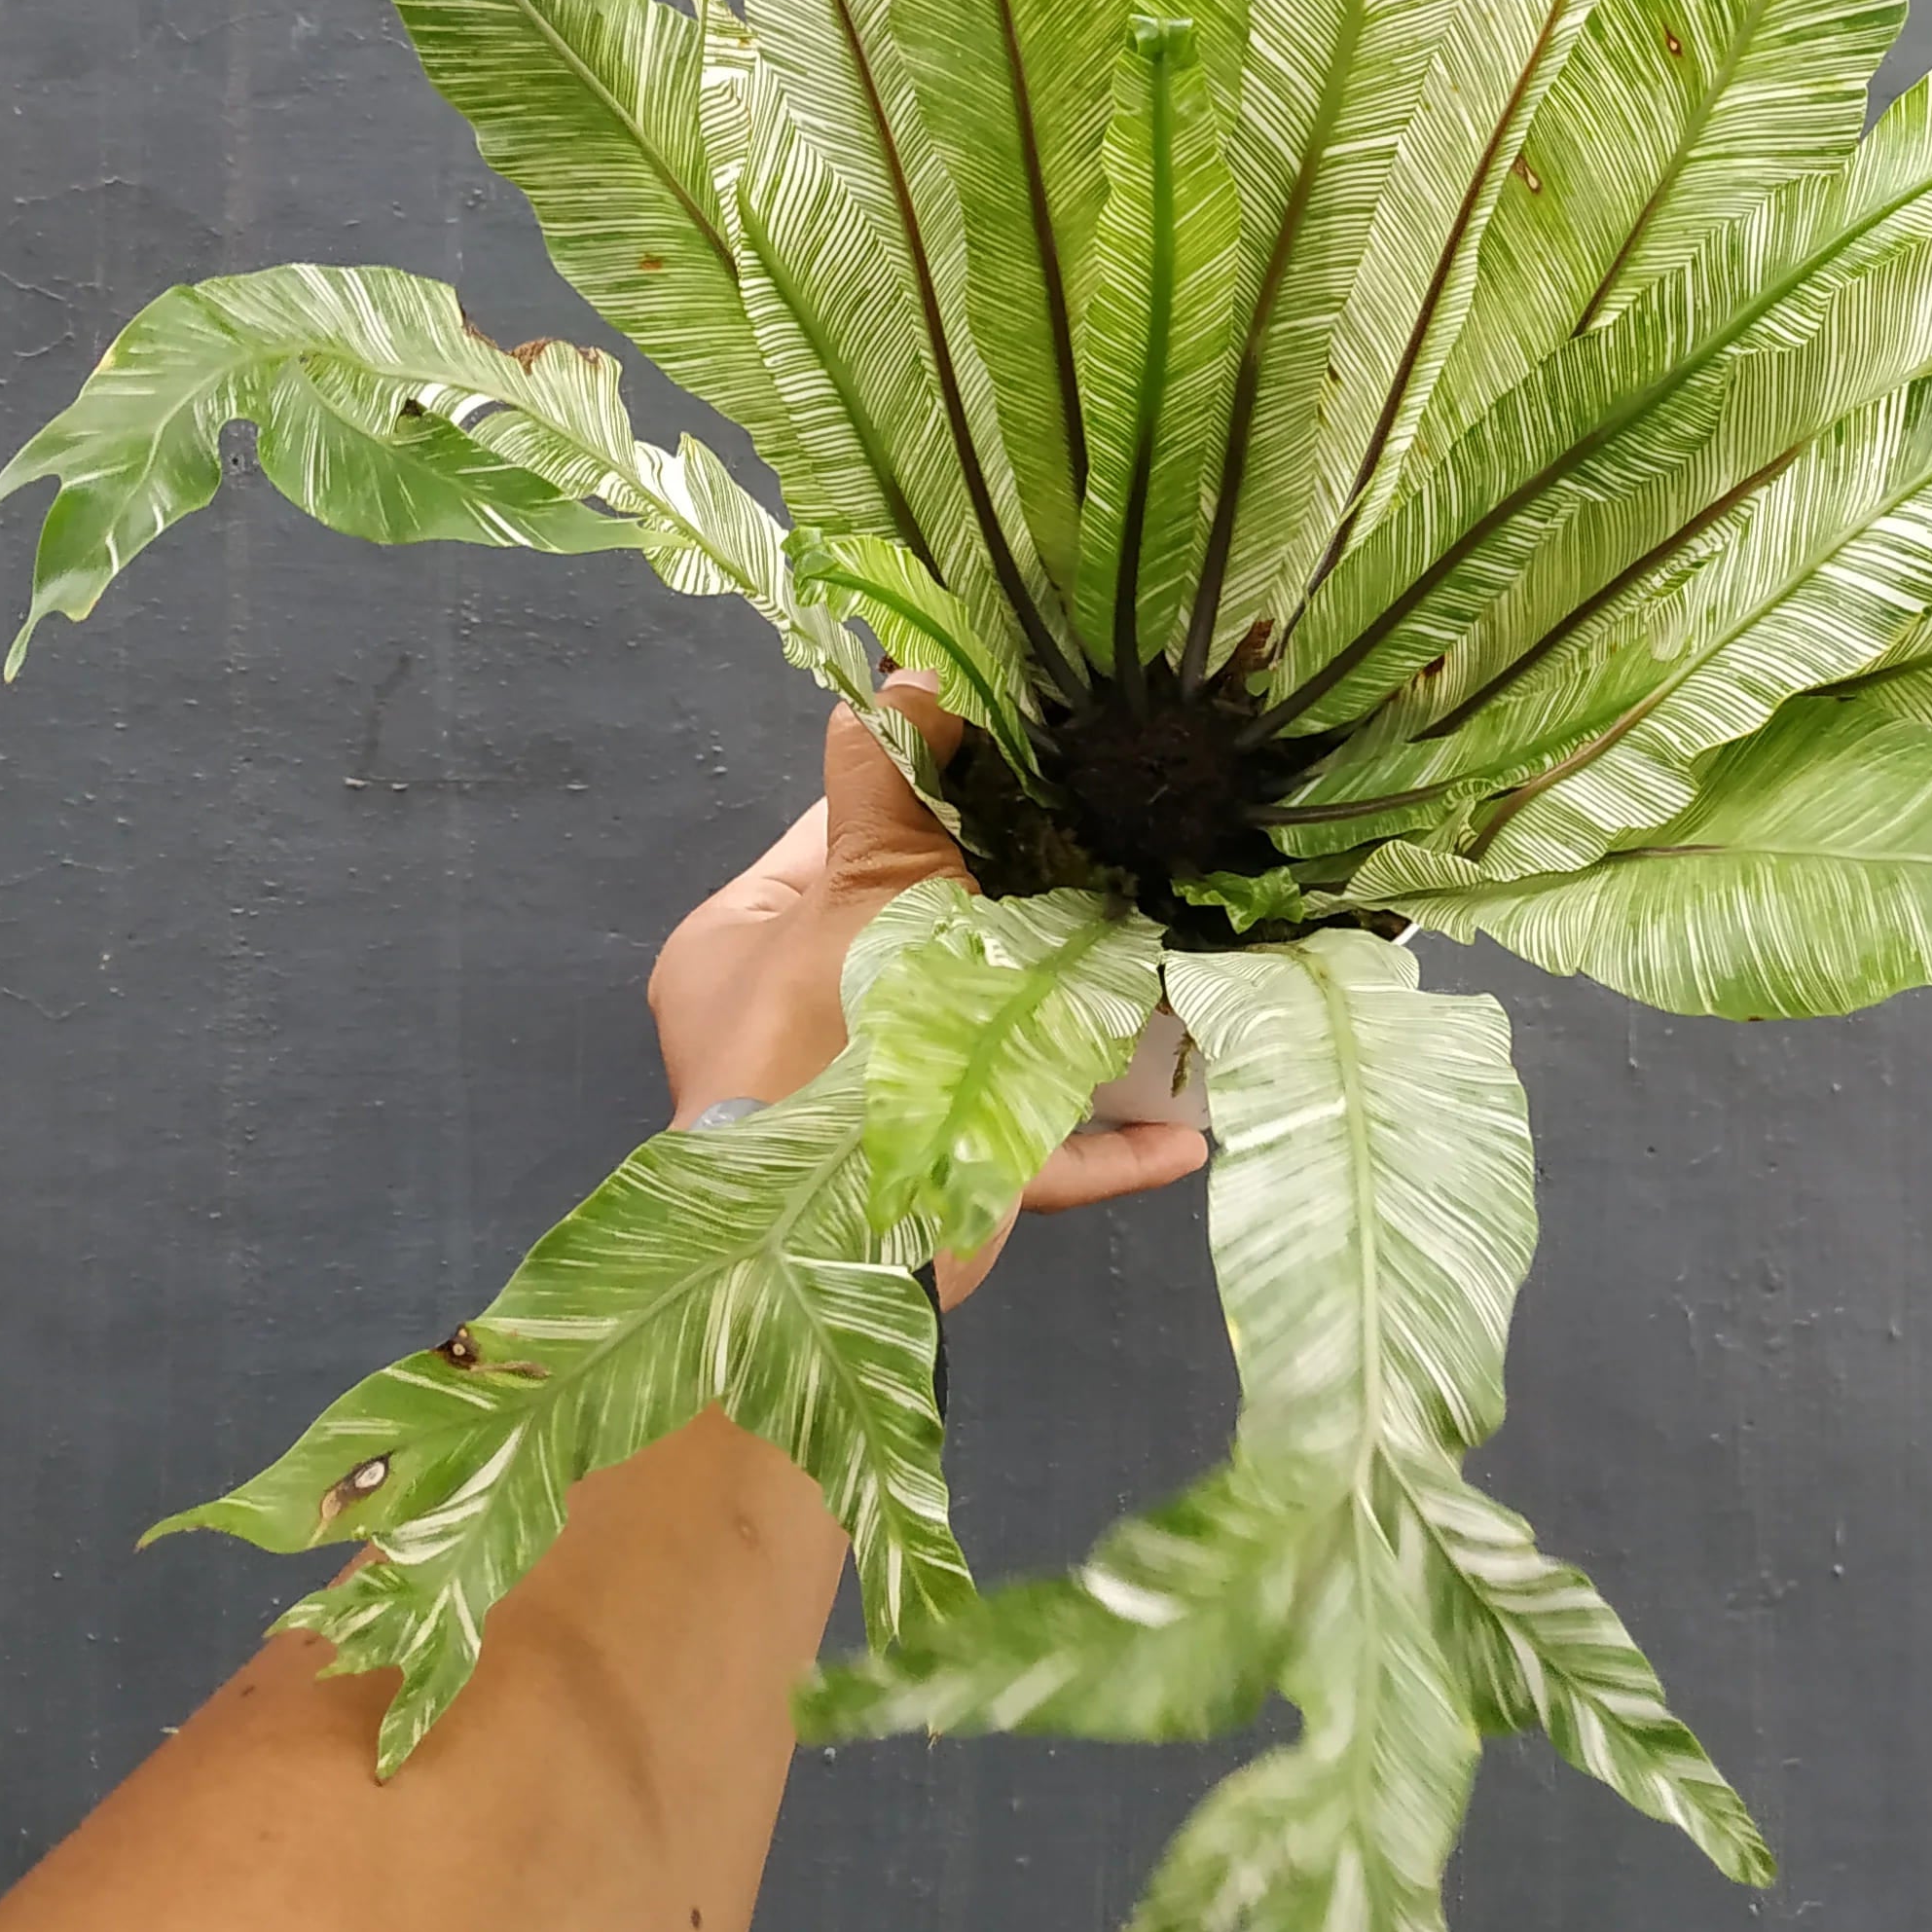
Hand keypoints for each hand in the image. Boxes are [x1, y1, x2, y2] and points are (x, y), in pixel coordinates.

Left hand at [646, 684, 1206, 1306]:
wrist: (820, 1256)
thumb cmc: (824, 1040)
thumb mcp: (861, 890)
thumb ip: (891, 784)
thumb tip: (906, 675)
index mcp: (746, 944)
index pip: (836, 835)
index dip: (924, 791)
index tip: (1023, 761)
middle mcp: (794, 1024)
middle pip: (921, 936)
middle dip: (1023, 907)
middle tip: (1122, 855)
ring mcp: (861, 1114)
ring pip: (982, 1044)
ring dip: (1070, 1023)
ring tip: (1171, 977)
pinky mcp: (930, 1190)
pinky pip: (1026, 1152)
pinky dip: (1100, 1144)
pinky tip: (1185, 1137)